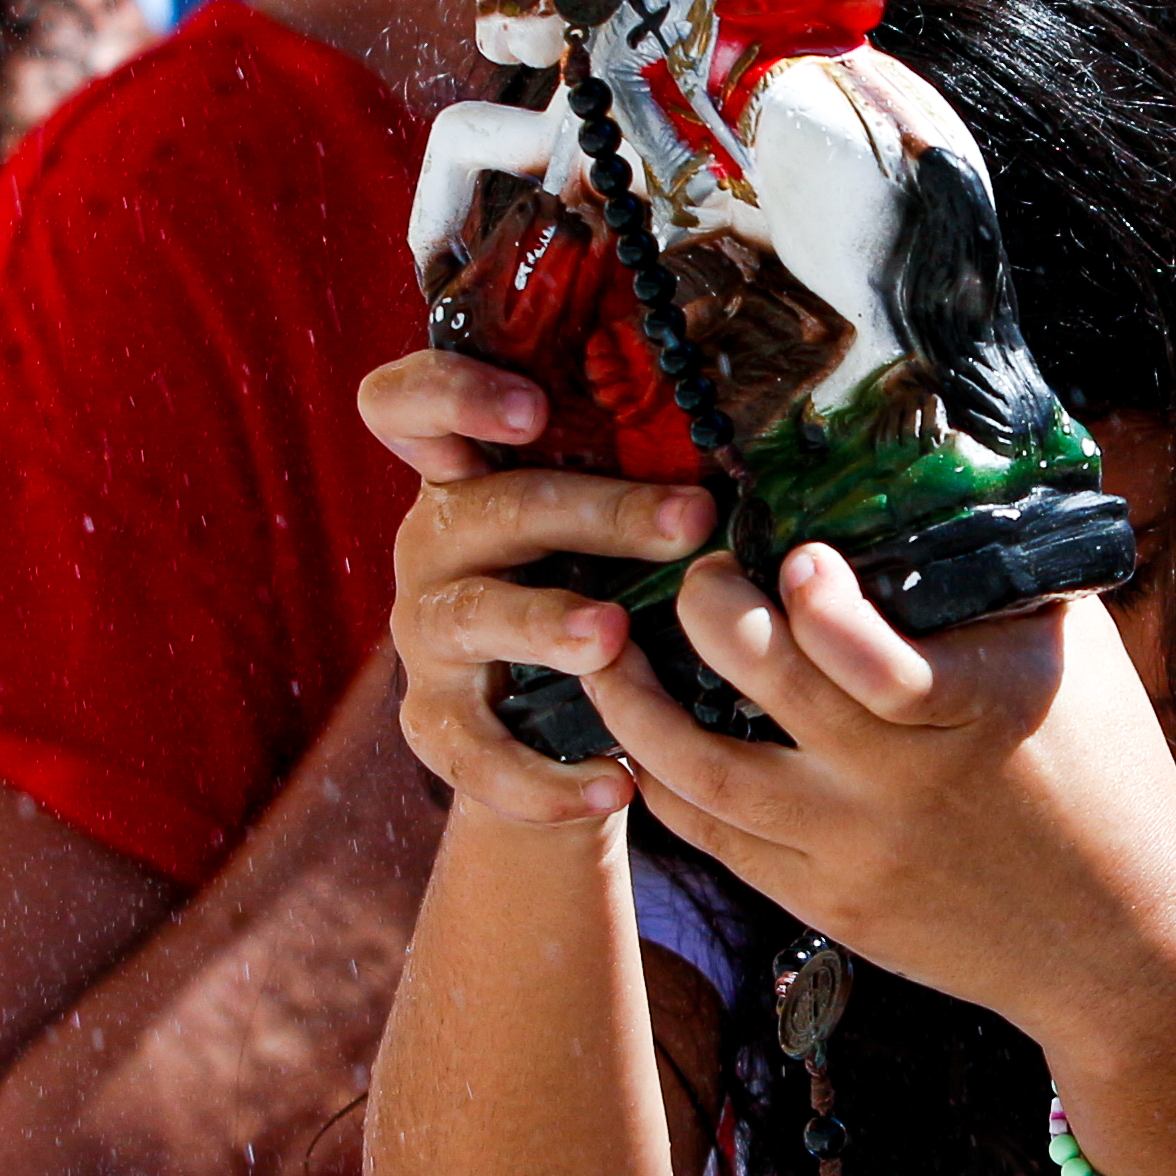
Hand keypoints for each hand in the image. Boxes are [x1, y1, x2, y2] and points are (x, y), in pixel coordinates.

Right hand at [358, 347, 715, 831]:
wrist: (552, 728)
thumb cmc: (598, 585)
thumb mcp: (606, 527)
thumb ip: (644, 474)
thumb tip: (770, 443)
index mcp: (466, 475)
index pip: (405, 405)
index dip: (452, 391)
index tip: (535, 407)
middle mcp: (433, 545)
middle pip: (487, 508)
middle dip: (591, 511)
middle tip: (689, 522)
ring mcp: (426, 635)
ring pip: (473, 618)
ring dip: (545, 623)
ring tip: (614, 637)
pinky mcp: (434, 722)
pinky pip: (477, 752)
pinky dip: (545, 777)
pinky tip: (617, 783)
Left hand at [589, 541, 1175, 1051]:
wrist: (1122, 947)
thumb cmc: (1108, 776)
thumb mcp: (1077, 661)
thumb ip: (1002, 577)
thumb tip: (938, 472)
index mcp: (974, 709)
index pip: (872, 657)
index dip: (818, 602)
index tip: (792, 554)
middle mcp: (902, 784)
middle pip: (769, 691)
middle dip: (708, 614)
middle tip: (699, 574)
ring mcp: (853, 851)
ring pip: (704, 775)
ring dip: (638, 705)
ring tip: (607, 652)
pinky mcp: (827, 905)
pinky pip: (715, 839)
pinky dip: (663, 783)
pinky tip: (639, 739)